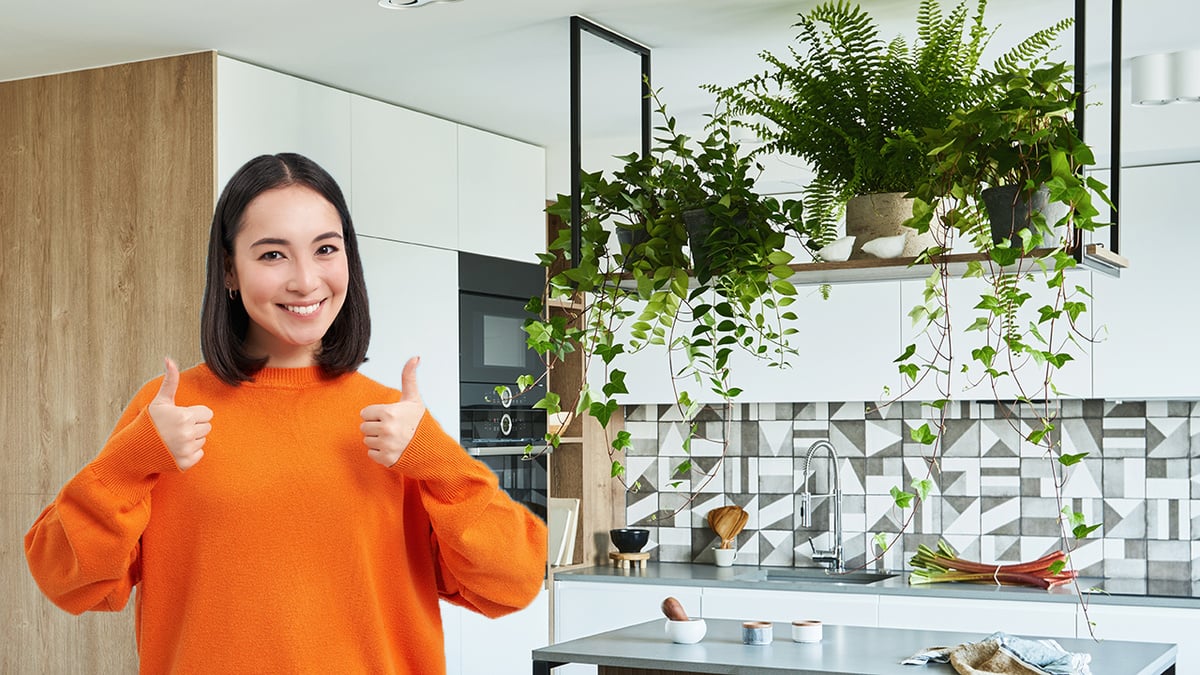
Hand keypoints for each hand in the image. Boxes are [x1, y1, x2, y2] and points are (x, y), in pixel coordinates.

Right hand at [147, 357, 211, 471]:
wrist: (135, 449)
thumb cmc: (150, 422)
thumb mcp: (160, 401)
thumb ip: (170, 381)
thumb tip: (169, 359)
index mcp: (184, 416)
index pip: (208, 413)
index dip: (195, 414)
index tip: (182, 416)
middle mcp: (187, 434)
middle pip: (207, 427)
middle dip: (195, 426)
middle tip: (177, 427)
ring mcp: (186, 450)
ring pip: (203, 440)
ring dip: (192, 439)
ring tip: (174, 438)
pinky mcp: (186, 463)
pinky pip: (199, 454)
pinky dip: (190, 452)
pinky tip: (175, 449)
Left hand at [360, 356, 424, 467]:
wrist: (432, 447)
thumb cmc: (421, 423)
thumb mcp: (414, 399)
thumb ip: (409, 377)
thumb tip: (415, 357)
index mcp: (389, 413)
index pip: (365, 413)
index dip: (376, 414)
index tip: (388, 417)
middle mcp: (386, 429)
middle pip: (364, 427)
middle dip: (375, 427)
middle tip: (391, 428)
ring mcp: (386, 445)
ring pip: (367, 440)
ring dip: (377, 440)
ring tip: (392, 438)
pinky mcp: (385, 458)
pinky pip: (371, 454)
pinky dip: (380, 453)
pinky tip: (392, 448)